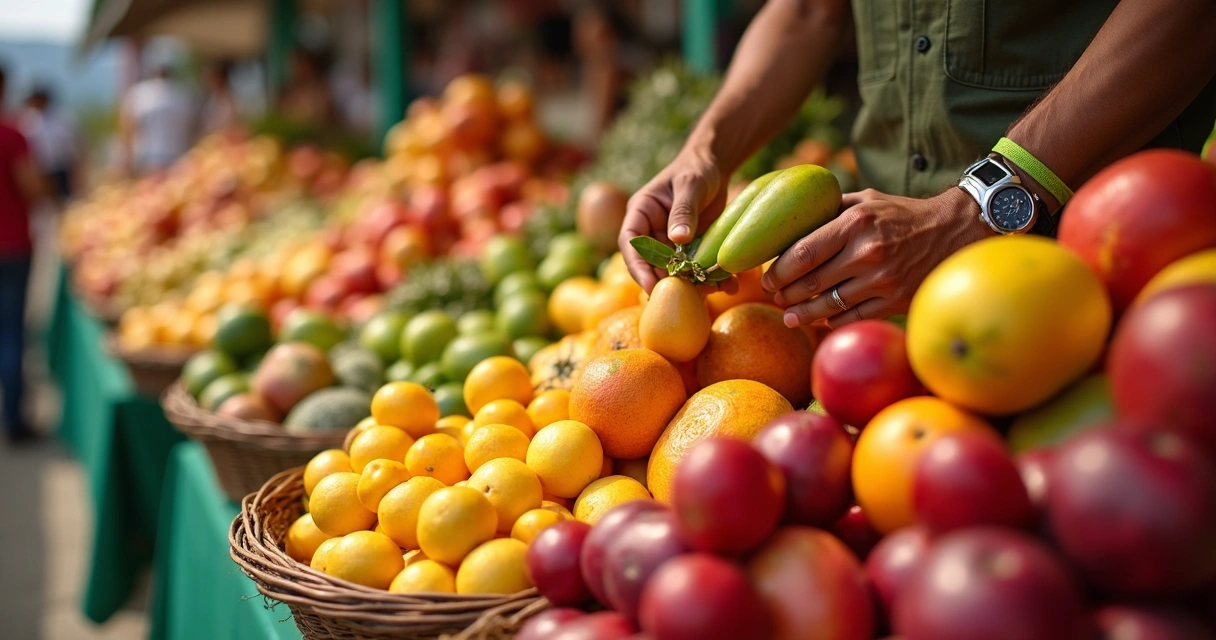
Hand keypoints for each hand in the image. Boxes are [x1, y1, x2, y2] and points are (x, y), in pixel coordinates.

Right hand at [618, 145, 727, 292]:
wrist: (715, 166)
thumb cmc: (696, 168)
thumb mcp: (690, 184)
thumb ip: (684, 210)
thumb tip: (678, 238)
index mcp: (641, 213)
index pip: (631, 244)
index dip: (637, 267)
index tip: (650, 285)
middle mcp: (652, 231)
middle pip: (652, 264)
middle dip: (668, 281)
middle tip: (687, 295)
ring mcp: (671, 242)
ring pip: (676, 271)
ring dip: (693, 283)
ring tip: (715, 289)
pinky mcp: (690, 248)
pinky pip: (696, 267)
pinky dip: (711, 277)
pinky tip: (729, 283)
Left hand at [761, 188, 991, 327]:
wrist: (955, 232)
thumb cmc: (903, 215)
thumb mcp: (867, 200)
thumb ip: (830, 209)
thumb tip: (789, 221)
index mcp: (856, 223)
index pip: (803, 253)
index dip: (778, 270)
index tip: (766, 278)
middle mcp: (868, 252)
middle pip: (811, 282)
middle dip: (786, 293)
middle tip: (773, 296)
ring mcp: (882, 280)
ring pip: (829, 305)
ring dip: (803, 314)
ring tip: (789, 316)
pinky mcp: (895, 301)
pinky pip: (853, 318)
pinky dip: (833, 322)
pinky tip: (821, 321)